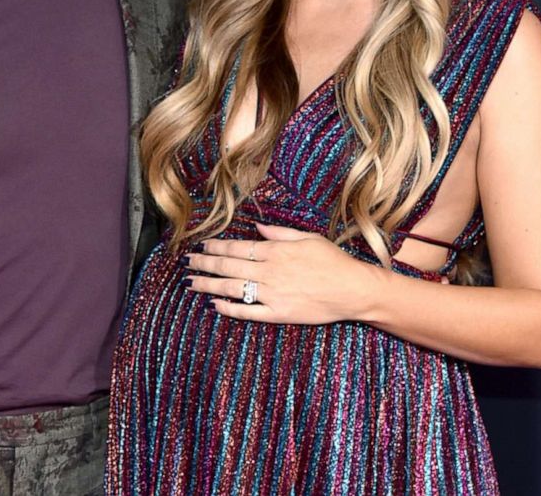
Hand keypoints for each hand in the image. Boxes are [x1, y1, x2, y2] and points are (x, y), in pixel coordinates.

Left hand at [184, 223, 387, 324]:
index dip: (215, 247)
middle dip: (204, 264)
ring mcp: (272, 294)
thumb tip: (258, 228)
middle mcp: (269, 271)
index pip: (237, 247)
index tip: (200, 246)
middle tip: (187, 263)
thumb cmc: (334, 261)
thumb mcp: (308, 237)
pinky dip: (229, 309)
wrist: (353, 290)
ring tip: (191, 283)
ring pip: (232, 288)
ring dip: (208, 285)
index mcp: (276, 251)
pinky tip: (215, 305)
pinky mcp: (279, 313)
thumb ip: (280, 233)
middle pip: (228, 266)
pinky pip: (248, 312)